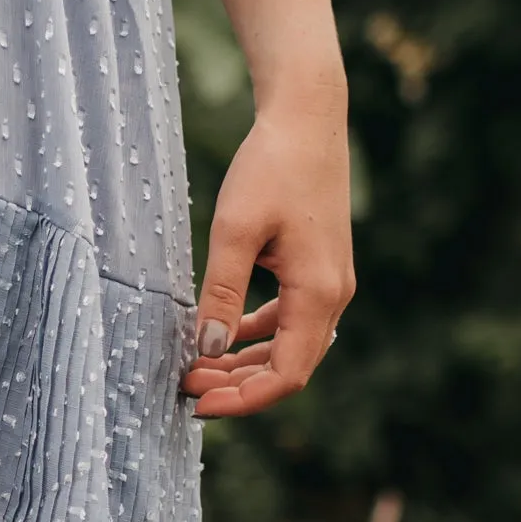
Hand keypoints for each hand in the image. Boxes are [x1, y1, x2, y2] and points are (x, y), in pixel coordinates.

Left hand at [182, 94, 354, 418]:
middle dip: (238, 384)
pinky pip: (289, 318)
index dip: (243, 400)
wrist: (307, 117)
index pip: (287, 375)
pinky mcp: (319, 268)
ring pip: (289, 345)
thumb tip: (209, 350)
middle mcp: (334, 295)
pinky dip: (256, 333)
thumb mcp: (235, 230)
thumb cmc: (271, 166)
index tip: (198, 404)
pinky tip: (222, 331)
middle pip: (289, 367)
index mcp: (319, 293)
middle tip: (186, 387)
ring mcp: (330, 282)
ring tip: (198, 366)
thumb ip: (221, 293)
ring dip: (245, 361)